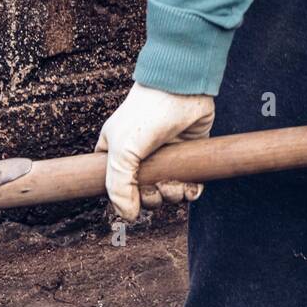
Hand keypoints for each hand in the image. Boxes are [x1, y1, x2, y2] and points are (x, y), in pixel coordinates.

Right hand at [95, 83, 214, 220]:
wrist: (181, 89)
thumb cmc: (145, 116)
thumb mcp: (121, 153)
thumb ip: (119, 188)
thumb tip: (128, 217)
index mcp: (116, 153)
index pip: (116, 186)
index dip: (124, 198)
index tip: (132, 198)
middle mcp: (140, 157)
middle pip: (143, 194)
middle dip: (151, 198)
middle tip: (155, 189)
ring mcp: (165, 157)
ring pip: (167, 191)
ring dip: (171, 196)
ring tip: (173, 185)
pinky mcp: (188, 155)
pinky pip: (188, 184)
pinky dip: (190, 192)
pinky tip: (190, 189)